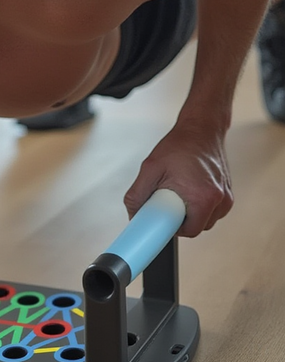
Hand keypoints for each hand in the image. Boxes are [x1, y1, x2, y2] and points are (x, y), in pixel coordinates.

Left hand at [124, 121, 232, 236]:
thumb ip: (137, 194)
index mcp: (203, 197)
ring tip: (178, 195)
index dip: (172, 229)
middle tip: (167, 204)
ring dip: (190, 213)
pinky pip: (212, 209)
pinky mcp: (227, 191)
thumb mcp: (150, 169)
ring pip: (206, 219)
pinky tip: (188, 191)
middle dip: (180, 220)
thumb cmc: (180, 145)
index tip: (161, 222)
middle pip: (198, 227)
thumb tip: (133, 214)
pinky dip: (199, 206)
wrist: (201, 129)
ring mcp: (226, 196)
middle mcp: (220, 199)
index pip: (189, 231)